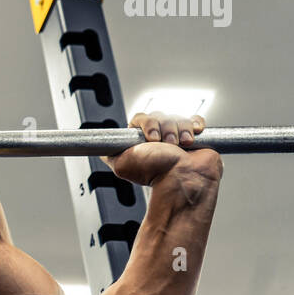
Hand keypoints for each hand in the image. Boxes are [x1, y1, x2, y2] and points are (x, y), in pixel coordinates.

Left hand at [101, 113, 220, 186]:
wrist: (183, 179)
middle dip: (164, 129)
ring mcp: (176, 136)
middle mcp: (158, 138)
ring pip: (177, 117)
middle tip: (167, 145)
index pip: (141, 118)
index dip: (147, 124)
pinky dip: (194, 124)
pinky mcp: (194, 136)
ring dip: (180, 130)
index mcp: (141, 142)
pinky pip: (194, 120)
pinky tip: (192, 137)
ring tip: (181, 146)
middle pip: (160, 115)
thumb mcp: (121, 164)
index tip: (151, 138)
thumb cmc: (155, 173)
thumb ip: (110, 153)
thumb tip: (99, 148)